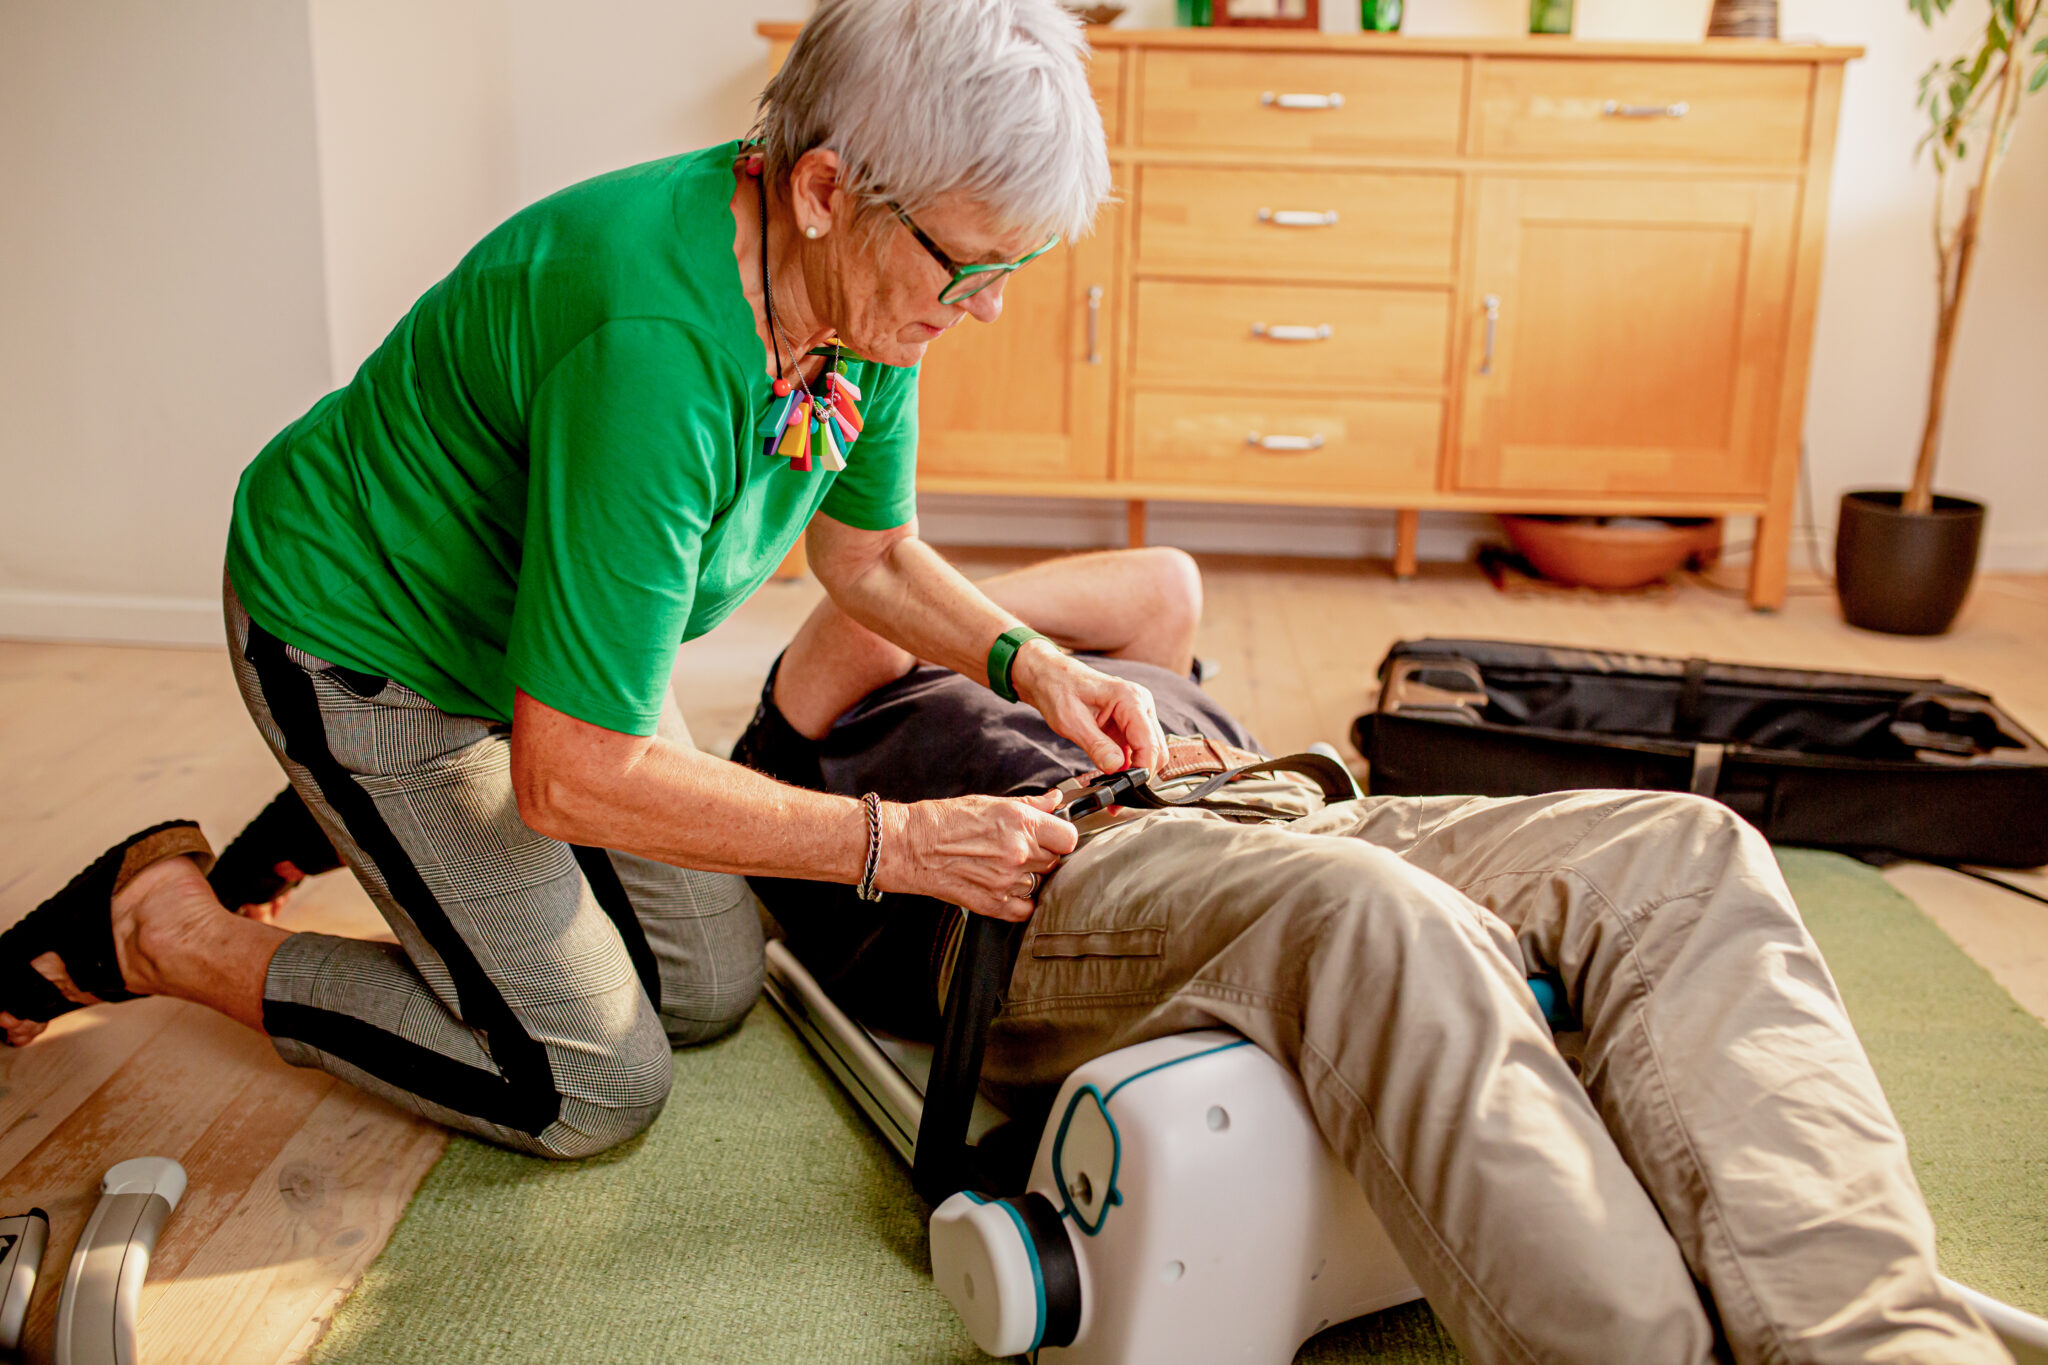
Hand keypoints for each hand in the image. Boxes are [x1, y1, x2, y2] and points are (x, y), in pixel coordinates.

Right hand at [877, 790, 1078, 920]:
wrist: (911, 845)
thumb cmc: (945, 820)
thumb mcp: (991, 802)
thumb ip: (1030, 804)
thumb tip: (1055, 801)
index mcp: (1021, 823)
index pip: (1069, 838)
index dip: (1061, 837)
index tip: (1053, 838)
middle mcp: (1019, 853)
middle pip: (1055, 861)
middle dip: (1043, 856)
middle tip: (1021, 850)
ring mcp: (1007, 881)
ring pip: (1040, 884)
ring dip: (1029, 877)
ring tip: (1005, 867)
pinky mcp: (993, 903)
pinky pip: (1025, 910)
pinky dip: (1020, 902)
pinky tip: (1006, 888)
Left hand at [1011, 642, 1165, 774]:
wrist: (1049, 676)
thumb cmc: (1058, 689)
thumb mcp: (1071, 721)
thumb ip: (1096, 745)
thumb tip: (1116, 768)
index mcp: (1130, 699)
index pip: (1149, 743)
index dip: (1142, 770)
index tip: (1127, 788)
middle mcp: (1140, 704)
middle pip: (1156, 749)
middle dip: (1141, 773)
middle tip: (1118, 794)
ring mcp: (1137, 713)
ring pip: (1150, 751)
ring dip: (1135, 771)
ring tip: (1114, 789)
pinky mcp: (1129, 722)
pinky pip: (1137, 748)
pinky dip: (1128, 764)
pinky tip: (1113, 775)